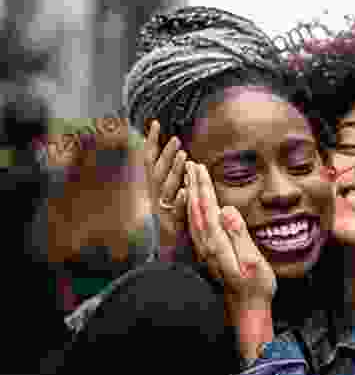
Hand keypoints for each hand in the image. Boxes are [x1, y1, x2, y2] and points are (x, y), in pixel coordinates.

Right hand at [144, 120, 186, 246]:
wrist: (169, 252)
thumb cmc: (174, 219)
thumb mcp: (171, 195)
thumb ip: (172, 176)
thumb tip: (177, 153)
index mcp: (154, 187)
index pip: (150, 160)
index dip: (151, 142)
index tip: (155, 123)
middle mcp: (155, 196)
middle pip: (158, 172)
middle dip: (166, 154)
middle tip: (177, 139)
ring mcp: (162, 210)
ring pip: (167, 189)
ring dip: (174, 171)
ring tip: (184, 156)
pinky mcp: (171, 225)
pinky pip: (174, 212)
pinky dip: (178, 202)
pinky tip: (185, 192)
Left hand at [184, 161, 276, 308]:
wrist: (247, 311)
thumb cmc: (255, 287)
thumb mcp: (252, 261)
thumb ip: (238, 234)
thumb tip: (226, 209)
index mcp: (217, 244)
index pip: (207, 208)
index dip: (202, 187)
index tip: (199, 167)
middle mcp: (207, 246)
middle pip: (196, 210)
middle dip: (193, 185)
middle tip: (189, 163)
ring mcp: (206, 252)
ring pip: (193, 217)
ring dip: (191, 196)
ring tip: (189, 178)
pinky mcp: (209, 256)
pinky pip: (196, 227)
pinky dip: (193, 211)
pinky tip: (195, 205)